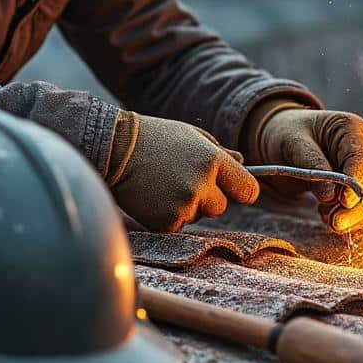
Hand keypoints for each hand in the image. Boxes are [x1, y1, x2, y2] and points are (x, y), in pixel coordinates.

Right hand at [106, 112, 259, 232]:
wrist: (114, 149)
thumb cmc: (155, 139)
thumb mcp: (191, 136)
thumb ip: (220, 152)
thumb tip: (244, 162)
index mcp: (212, 161)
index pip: (248, 190)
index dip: (242, 190)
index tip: (236, 190)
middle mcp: (201, 185)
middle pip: (221, 207)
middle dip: (207, 197)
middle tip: (182, 179)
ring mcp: (183, 206)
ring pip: (198, 216)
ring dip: (187, 206)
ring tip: (163, 184)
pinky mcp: (165, 223)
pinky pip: (178, 226)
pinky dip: (168, 216)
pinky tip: (154, 197)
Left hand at [250, 104, 362, 232]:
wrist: (283, 139)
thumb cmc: (287, 134)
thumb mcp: (292, 144)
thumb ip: (312, 166)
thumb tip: (331, 195)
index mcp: (351, 128)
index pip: (362, 158)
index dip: (357, 182)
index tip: (344, 202)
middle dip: (359, 206)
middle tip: (336, 223)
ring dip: (355, 216)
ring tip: (330, 221)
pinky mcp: (360, 183)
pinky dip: (351, 218)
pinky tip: (330, 218)